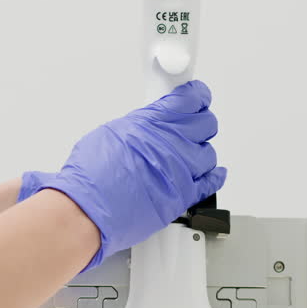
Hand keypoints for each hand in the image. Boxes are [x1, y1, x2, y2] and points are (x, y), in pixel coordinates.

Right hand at [20, 80, 225, 268]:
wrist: (90, 210)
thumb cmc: (92, 177)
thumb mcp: (110, 133)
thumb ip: (137, 127)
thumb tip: (145, 128)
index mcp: (153, 122)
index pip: (190, 99)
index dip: (197, 97)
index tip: (198, 98)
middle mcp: (172, 143)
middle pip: (206, 124)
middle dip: (201, 123)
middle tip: (194, 125)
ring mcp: (181, 169)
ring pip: (208, 154)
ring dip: (201, 153)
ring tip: (190, 155)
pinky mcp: (184, 195)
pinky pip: (211, 183)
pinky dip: (215, 177)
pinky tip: (215, 174)